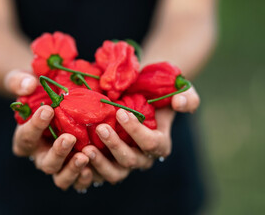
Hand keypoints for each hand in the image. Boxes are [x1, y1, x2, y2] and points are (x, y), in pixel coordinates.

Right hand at [4, 70, 94, 191]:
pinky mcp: (76, 166)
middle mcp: (41, 155)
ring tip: (84, 157)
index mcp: (25, 138)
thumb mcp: (23, 80)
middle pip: (46, 162)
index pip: (26, 137)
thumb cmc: (36, 90)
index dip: (35, 126)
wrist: (56, 97)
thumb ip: (20, 82)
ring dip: (72, 169)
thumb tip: (28, 85)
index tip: (47, 110)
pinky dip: (83, 177)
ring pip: (61, 177)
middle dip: (58, 152)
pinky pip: (77, 180)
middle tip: (69, 138)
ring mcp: (60, 163)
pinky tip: (92, 169)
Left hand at [82, 87, 199, 183]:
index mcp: (160, 144)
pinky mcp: (108, 162)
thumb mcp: (180, 91)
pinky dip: (89, 168)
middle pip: (130, 160)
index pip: (151, 144)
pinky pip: (99, 172)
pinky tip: (77, 156)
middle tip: (101, 128)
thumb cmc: (159, 94)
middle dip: (116, 146)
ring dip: (100, 163)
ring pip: (114, 172)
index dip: (136, 131)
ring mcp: (124, 162)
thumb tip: (179, 104)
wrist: (140, 96)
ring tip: (86, 149)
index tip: (122, 112)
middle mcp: (143, 158)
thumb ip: (187, 97)